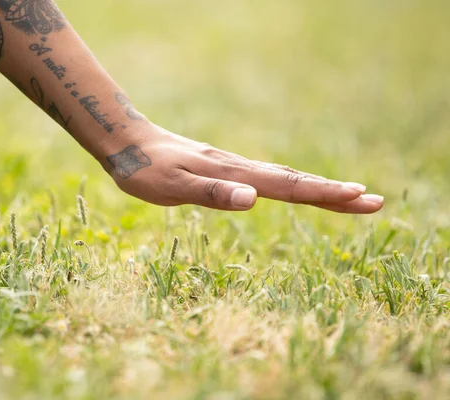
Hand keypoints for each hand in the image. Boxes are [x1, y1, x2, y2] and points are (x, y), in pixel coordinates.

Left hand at [104, 125, 383, 212]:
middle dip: (335, 194)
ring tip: (347, 196)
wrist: (127, 141)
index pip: (289, 187)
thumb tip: (253, 200)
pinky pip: (265, 177)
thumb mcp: (171, 187)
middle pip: (296, 182)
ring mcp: (232, 167)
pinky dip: (291, 183)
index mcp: (234, 175)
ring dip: (317, 188)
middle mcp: (239, 169)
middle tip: (375, 203)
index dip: (325, 194)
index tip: (361, 198)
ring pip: (283, 178)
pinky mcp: (222, 168)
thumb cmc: (144, 169)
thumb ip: (211, 193)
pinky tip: (292, 187)